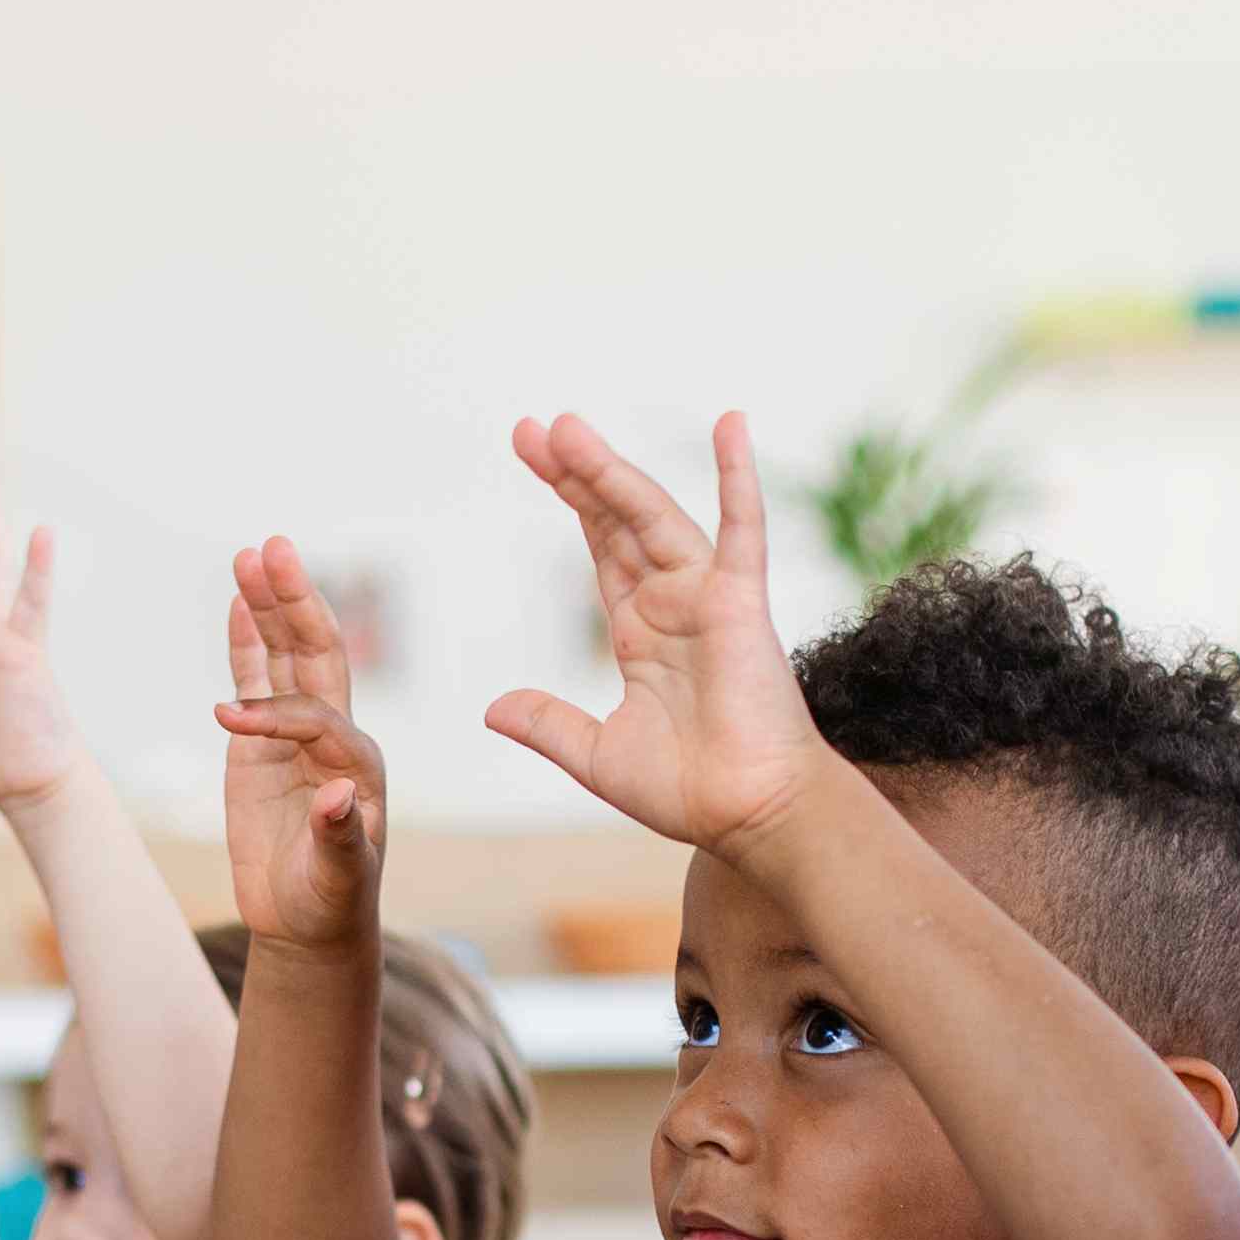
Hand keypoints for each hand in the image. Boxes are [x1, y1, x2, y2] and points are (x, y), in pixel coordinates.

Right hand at [218, 538, 389, 953]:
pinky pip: (255, 679)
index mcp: (357, 762)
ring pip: (284, 656)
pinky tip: (239, 599)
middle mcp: (333, 736)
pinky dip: (247, 640)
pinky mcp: (261, 743)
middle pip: (315, 654)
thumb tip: (337, 793)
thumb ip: (342, 838)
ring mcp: (295, 734)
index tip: (229, 722)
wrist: (308, 923)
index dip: (275, 714)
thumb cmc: (331, 903)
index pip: (315, 716)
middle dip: (296, 600)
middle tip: (275, 547)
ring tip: (250, 553)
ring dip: (270, 605)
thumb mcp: (340, 879)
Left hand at [484, 413, 824, 852]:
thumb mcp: (597, 755)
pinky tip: (730, 422)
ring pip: (652, 517)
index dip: (569, 499)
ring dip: (613, 471)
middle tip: (531, 427)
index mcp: (640, 634)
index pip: (600, 548)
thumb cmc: (690, 792)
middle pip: (616, 520)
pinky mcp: (741, 603)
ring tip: (566, 429)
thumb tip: (492, 708)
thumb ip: (549, 725)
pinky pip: (741, 529)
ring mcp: (706, 598)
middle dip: (575, 473)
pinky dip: (737, 476)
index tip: (531, 452)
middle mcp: (671, 604)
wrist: (746, 817)